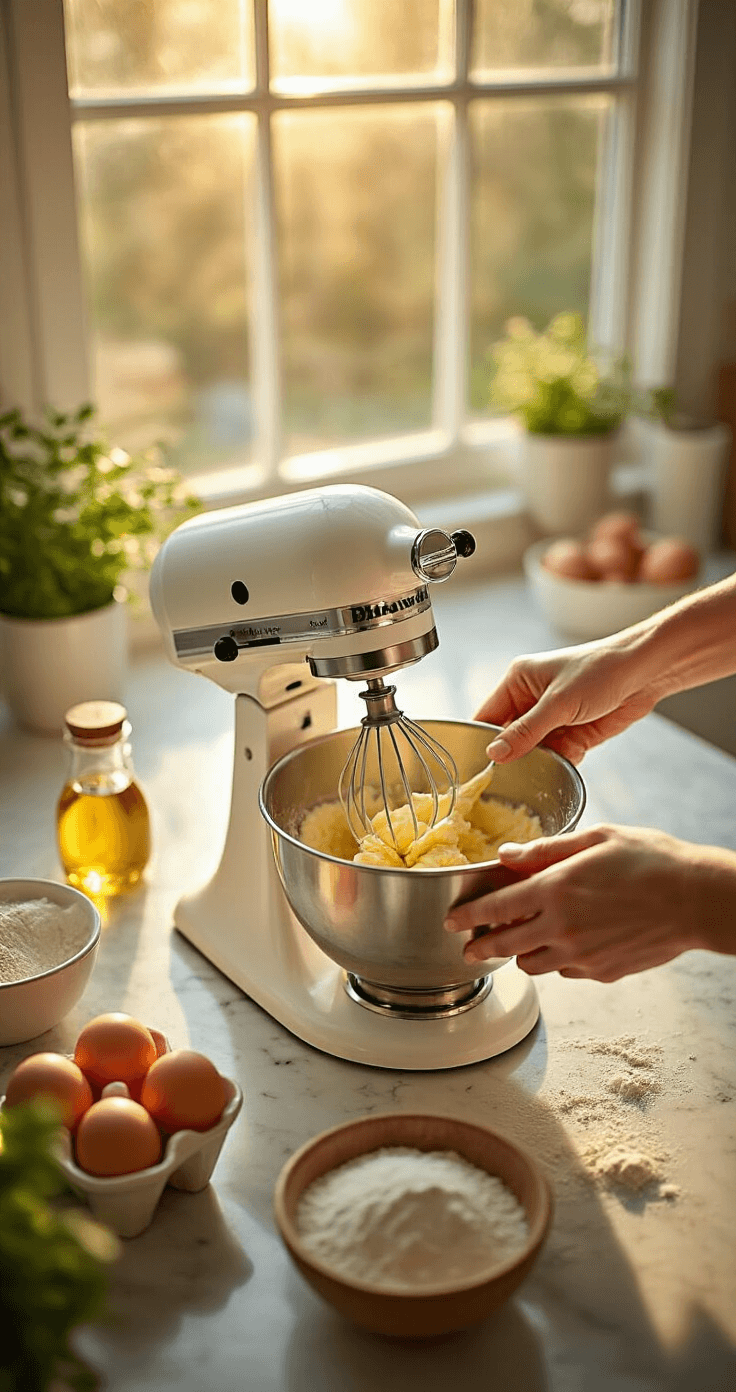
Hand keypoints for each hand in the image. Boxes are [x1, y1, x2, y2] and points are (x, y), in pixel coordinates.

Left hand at [444, 824, 735, 981]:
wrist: (696, 899)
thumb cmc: (651, 861)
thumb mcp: (596, 839)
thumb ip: (546, 850)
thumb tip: (508, 855)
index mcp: (554, 890)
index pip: (494, 908)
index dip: (467, 916)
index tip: (452, 920)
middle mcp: (561, 927)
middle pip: (504, 945)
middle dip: (481, 946)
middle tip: (469, 947)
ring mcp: (581, 955)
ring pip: (533, 965)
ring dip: (519, 955)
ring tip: (517, 945)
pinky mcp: (602, 972)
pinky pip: (566, 971)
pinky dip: (557, 961)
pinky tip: (565, 945)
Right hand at [475, 639, 666, 764]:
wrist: (646, 673)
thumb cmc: (600, 671)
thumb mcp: (559, 703)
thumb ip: (526, 731)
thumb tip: (495, 753)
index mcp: (518, 681)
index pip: (488, 718)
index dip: (484, 742)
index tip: (482, 768)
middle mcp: (531, 699)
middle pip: (511, 738)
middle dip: (518, 754)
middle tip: (520, 771)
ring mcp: (553, 717)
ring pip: (535, 750)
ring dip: (545, 758)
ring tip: (557, 755)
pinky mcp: (573, 731)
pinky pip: (558, 754)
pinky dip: (565, 758)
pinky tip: (578, 750)